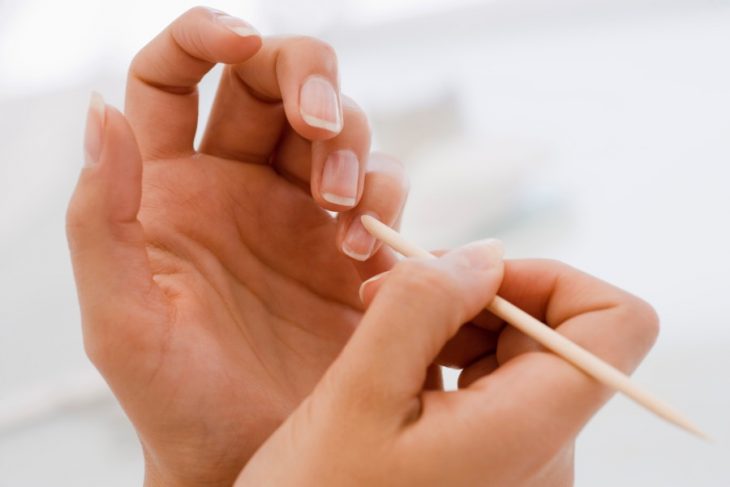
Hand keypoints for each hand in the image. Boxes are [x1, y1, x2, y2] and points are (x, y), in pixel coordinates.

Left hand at [66, 7, 407, 485]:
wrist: (254, 457)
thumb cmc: (177, 403)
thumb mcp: (121, 321)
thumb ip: (98, 218)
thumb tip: (98, 112)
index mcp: (166, 186)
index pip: (172, 74)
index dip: (204, 36)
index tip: (239, 40)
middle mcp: (235, 184)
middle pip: (273, 79)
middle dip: (306, 81)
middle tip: (321, 128)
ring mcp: (298, 210)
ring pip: (337, 125)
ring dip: (349, 149)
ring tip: (339, 215)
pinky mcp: (351, 241)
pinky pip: (380, 185)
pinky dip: (381, 198)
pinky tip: (359, 253)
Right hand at [236, 246, 658, 485]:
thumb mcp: (359, 392)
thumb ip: (424, 306)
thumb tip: (487, 255)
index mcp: (529, 435)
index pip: (616, 324)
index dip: (552, 279)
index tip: (469, 279)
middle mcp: (547, 453)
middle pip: (558, 332)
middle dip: (478, 295)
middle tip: (391, 294)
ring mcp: (524, 461)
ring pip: (519, 353)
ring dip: (454, 322)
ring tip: (382, 332)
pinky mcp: (496, 462)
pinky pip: (494, 384)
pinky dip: (449, 355)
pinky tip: (396, 367)